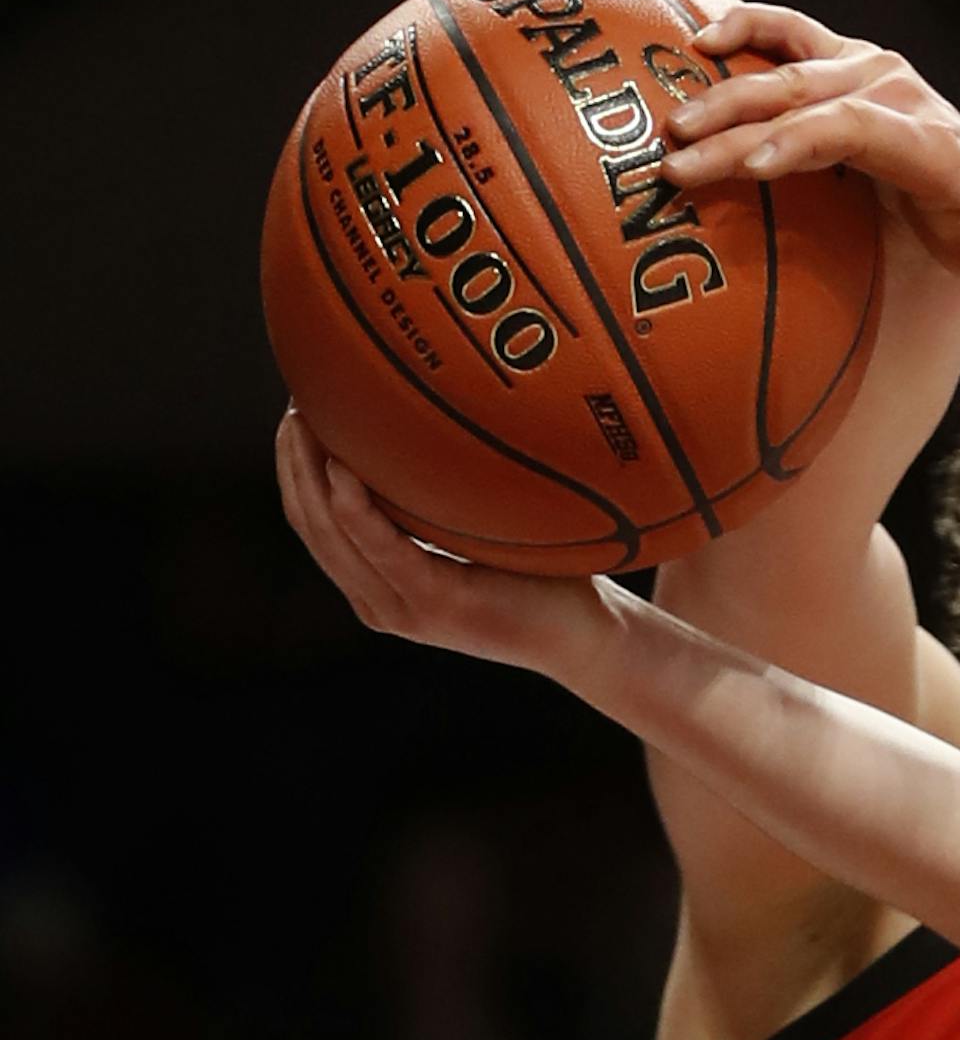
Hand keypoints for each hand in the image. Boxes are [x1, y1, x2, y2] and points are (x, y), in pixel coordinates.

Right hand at [274, 410, 624, 679]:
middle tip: (296, 401)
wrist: (585, 637)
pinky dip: (355, 509)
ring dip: (310, 473)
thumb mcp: (474, 530)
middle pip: (310, 522)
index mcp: (381, 585)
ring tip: (305, 419)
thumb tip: (424, 423)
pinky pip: (381, 549)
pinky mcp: (434, 605)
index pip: (314, 521)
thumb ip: (438, 497)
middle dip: (293, 459)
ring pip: (331, 534)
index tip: (297, 409)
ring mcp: (404, 609)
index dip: (294, 465)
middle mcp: (380, 602)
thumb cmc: (539, 576)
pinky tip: (344, 468)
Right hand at [658, 1, 959, 286]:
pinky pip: (787, 32)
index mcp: (925, 135)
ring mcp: (865, 67)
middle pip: (803, 103)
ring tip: (673, 125)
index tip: (753, 169)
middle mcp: (894, 88)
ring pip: (784, 72)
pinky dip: (746, 28)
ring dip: (724, 93)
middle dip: (737, 132)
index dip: (801, 143)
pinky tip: (702, 42)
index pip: (853, 129)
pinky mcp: (841, 59)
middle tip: (679, 163)